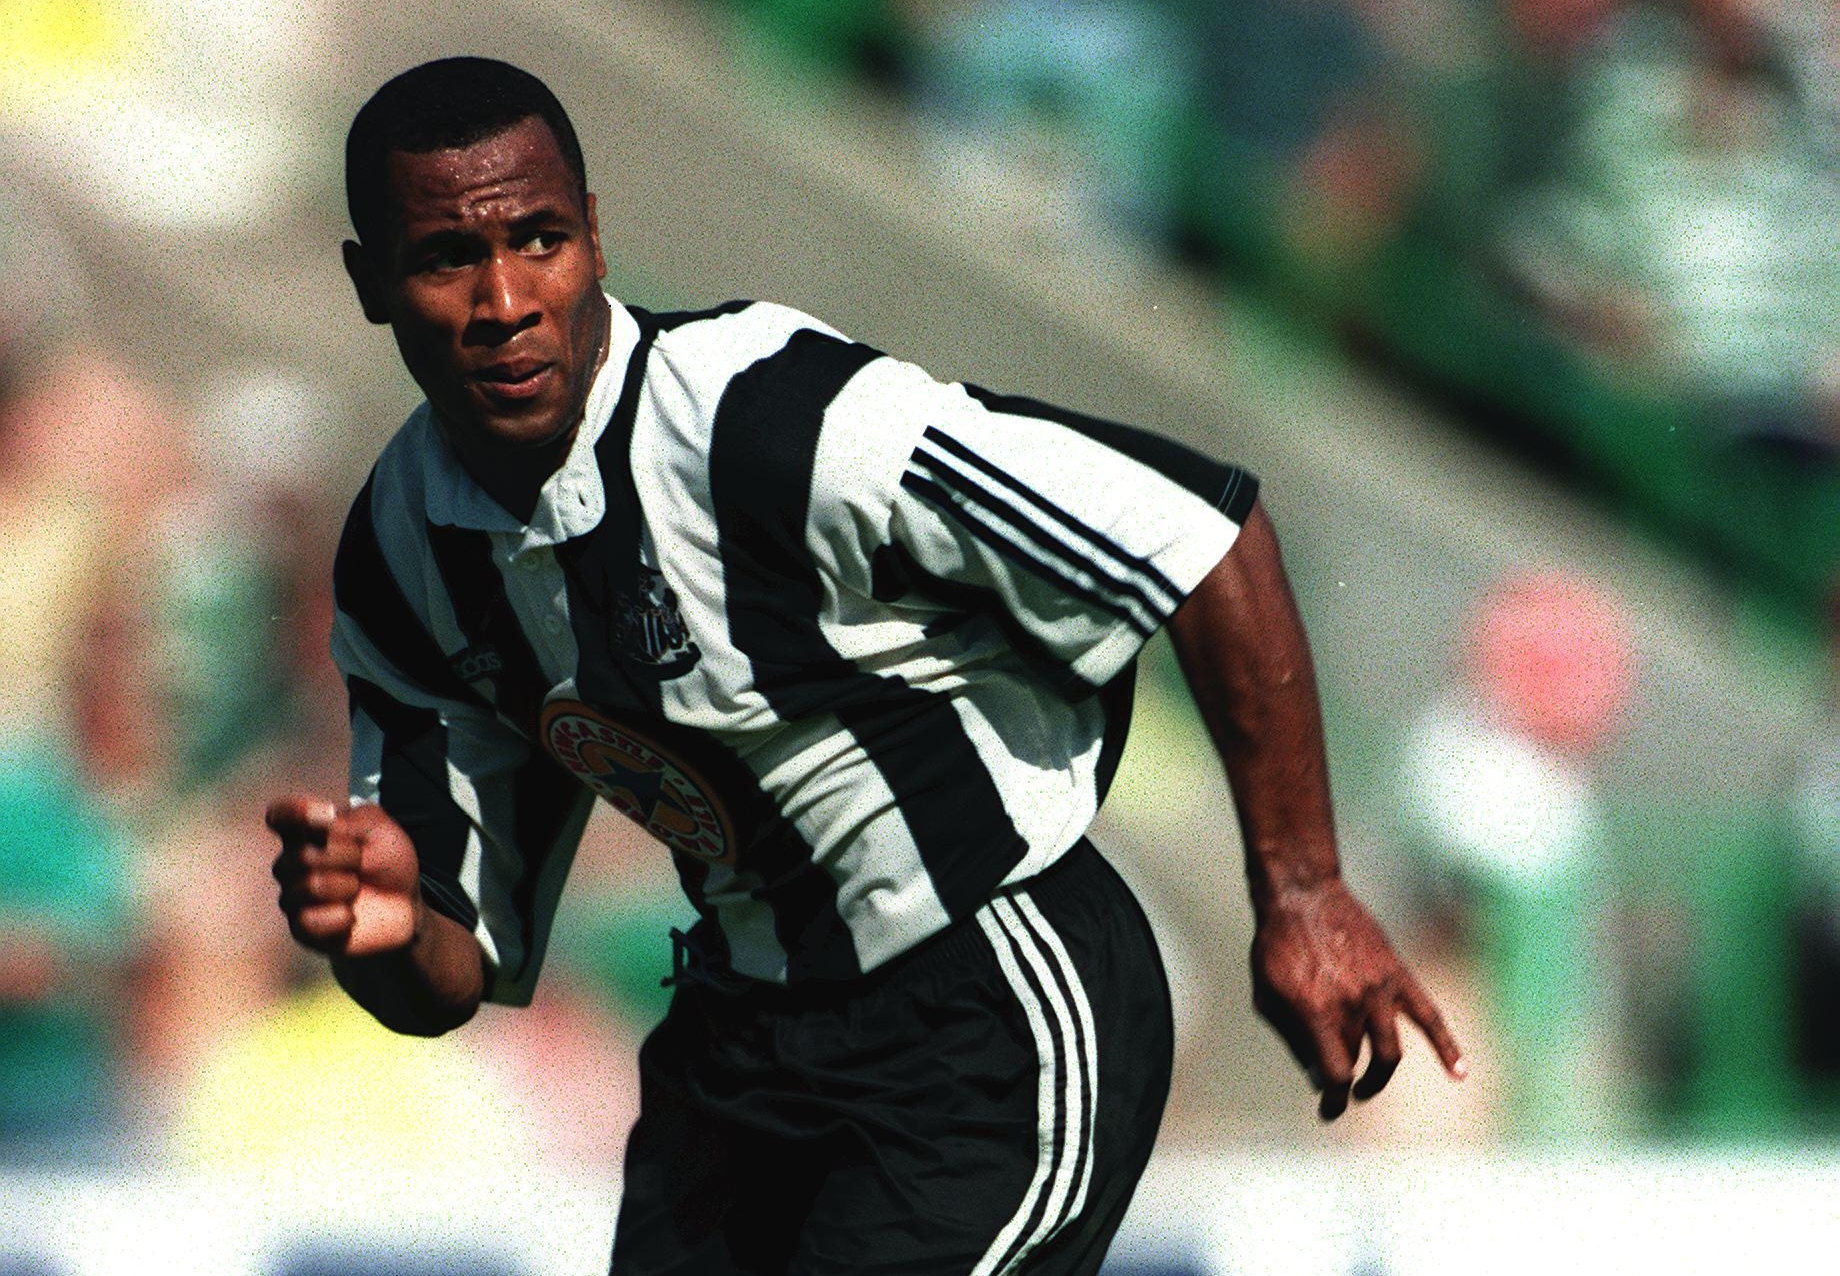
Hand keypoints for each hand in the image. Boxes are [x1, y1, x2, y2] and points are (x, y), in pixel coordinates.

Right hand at [267, 796, 419, 958]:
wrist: (406, 904)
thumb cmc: (387, 861)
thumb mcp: (380, 829)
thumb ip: (352, 818)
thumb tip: (324, 820)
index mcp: (307, 832)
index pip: (279, 815)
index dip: (295, 813)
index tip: (328, 815)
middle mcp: (291, 863)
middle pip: (303, 855)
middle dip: (348, 857)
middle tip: (363, 862)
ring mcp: (294, 897)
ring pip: (311, 886)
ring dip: (348, 886)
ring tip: (357, 888)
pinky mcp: (302, 929)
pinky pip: (309, 921)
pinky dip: (341, 917)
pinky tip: (351, 915)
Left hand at [1251, 878, 1463, 1119]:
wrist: (1302, 894)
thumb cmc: (1277, 945)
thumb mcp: (1266, 994)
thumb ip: (1292, 1039)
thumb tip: (1316, 1077)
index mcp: (1316, 1011)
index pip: (1335, 1073)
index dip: (1332, 1100)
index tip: (1328, 1109)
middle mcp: (1351, 1004)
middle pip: (1357, 1061)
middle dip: (1345, 1079)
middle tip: (1340, 1087)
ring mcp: (1378, 990)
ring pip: (1390, 1051)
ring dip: (1381, 1075)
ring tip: (1367, 1086)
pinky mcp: (1397, 974)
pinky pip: (1429, 1015)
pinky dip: (1447, 1045)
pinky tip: (1459, 1072)